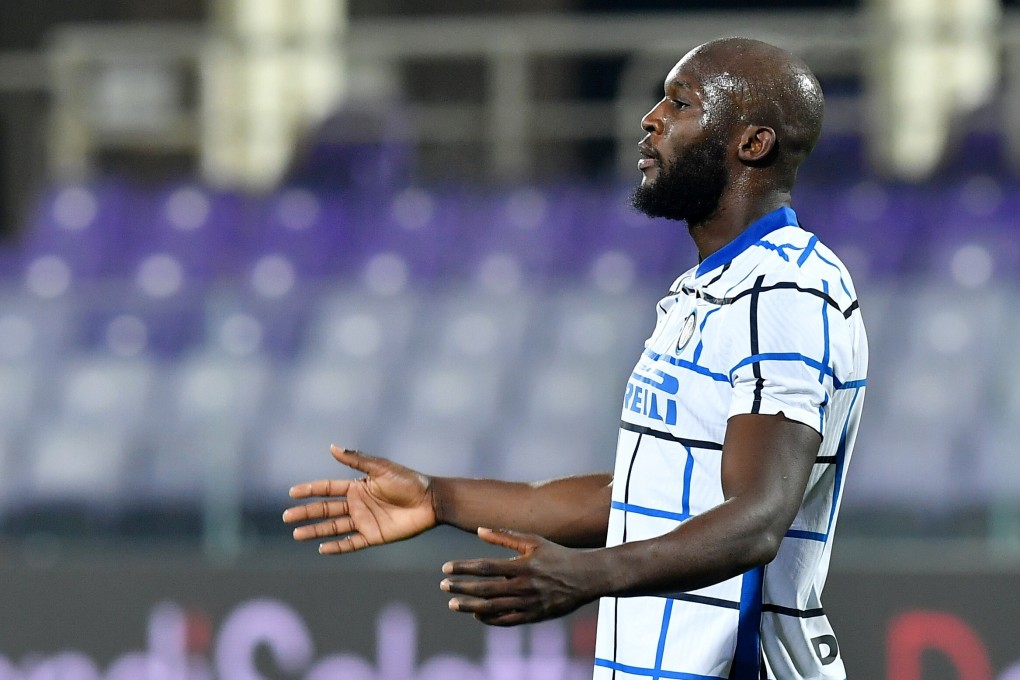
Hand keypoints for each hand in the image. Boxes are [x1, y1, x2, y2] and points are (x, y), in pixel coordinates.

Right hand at [283, 445, 436, 553]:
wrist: (431, 501)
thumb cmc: (409, 481)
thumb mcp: (381, 468)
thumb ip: (357, 460)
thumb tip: (332, 447)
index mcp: (357, 486)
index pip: (327, 488)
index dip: (310, 490)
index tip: (291, 493)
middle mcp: (357, 504)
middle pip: (326, 509)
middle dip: (306, 513)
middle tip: (286, 518)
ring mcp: (364, 521)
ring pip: (334, 527)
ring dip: (315, 531)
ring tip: (296, 535)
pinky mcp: (374, 536)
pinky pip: (351, 543)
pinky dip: (337, 547)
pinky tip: (321, 549)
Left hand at [440, 528, 596, 625]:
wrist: (586, 578)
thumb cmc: (558, 555)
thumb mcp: (534, 541)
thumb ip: (505, 536)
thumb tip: (479, 530)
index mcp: (522, 565)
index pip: (485, 567)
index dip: (463, 568)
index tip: (446, 568)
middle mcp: (524, 586)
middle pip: (485, 589)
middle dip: (461, 587)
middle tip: (443, 586)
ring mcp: (529, 603)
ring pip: (493, 608)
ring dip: (470, 606)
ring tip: (453, 604)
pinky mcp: (534, 616)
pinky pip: (507, 621)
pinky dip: (490, 619)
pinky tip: (476, 615)